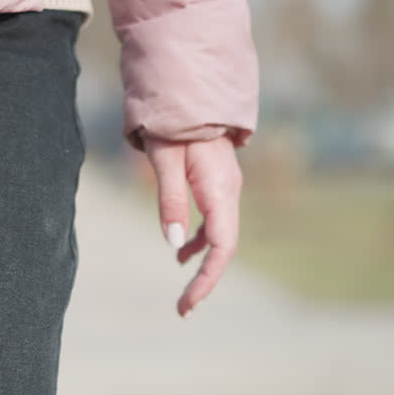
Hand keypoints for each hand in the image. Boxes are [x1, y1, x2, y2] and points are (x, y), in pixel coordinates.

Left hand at [144, 133, 242, 317]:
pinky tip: (181, 252)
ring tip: (183, 288)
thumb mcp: (163, 159)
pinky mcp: (218, 182)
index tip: (187, 305)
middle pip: (224, 247)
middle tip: (183, 309)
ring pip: (220, 235)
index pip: (221, 248)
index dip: (206, 280)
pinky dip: (199, 240)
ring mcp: (226, 187)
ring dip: (202, 262)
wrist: (189, 85)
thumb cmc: (172, 121)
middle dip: (205, 280)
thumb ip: (170, 200)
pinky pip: (214, 220)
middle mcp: (230, 192)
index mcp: (220, 190)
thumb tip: (172, 244)